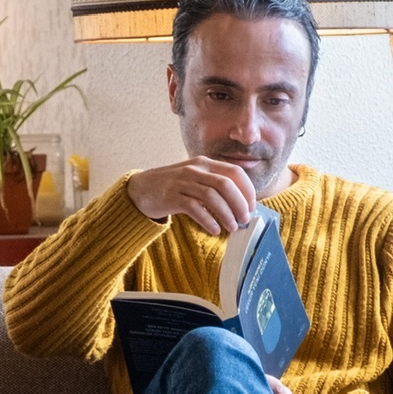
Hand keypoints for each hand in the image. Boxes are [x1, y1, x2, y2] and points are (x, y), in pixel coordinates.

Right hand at [126, 158, 257, 234]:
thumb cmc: (173, 186)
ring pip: (212, 196)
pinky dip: (208, 220)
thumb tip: (240, 205)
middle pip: (226, 184)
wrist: (141, 188)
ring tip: (232, 227)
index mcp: (204, 163)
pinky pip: (194, 208)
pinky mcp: (171, 196)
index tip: (251, 207)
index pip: (234, 172)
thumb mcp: (195, 178)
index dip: (247, 190)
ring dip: (226, 214)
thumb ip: (214, 185)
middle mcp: (195, 169)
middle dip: (240, 204)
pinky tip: (214, 229)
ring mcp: (182, 182)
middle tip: (245, 219)